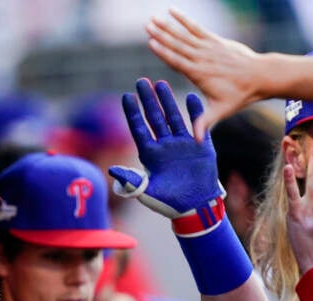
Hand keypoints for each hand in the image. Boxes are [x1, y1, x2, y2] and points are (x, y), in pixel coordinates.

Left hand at [109, 78, 223, 221]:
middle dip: (148, 100)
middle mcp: (165, 146)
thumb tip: (112, 170)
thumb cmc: (168, 203)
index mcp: (150, 155)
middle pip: (154, 118)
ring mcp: (183, 144)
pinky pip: (198, 125)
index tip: (127, 96)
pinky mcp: (201, 146)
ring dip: (167, 101)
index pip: (139, 128)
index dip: (133, 113)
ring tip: (161, 83)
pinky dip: (196, 112)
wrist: (196, 207)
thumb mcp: (146, 192)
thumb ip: (131, 180)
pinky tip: (192, 96)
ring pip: (173, 117)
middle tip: (142, 81)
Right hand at [145, 8, 264, 140]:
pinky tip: (173, 12)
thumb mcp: (222, 110)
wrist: (260, 76)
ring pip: (185, 35)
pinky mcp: (214, 40)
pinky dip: (184, 20)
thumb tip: (196, 141)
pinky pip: (196, 28)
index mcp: (200, 73)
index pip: (178, 61)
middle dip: (162, 35)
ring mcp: (209, 47)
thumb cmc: (240, 95)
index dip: (164, 51)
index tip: (151, 43)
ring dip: (169, 26)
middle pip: (178, 45)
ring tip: (154, 18)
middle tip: (147, 26)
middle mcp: (202, 58)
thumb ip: (205, 122)